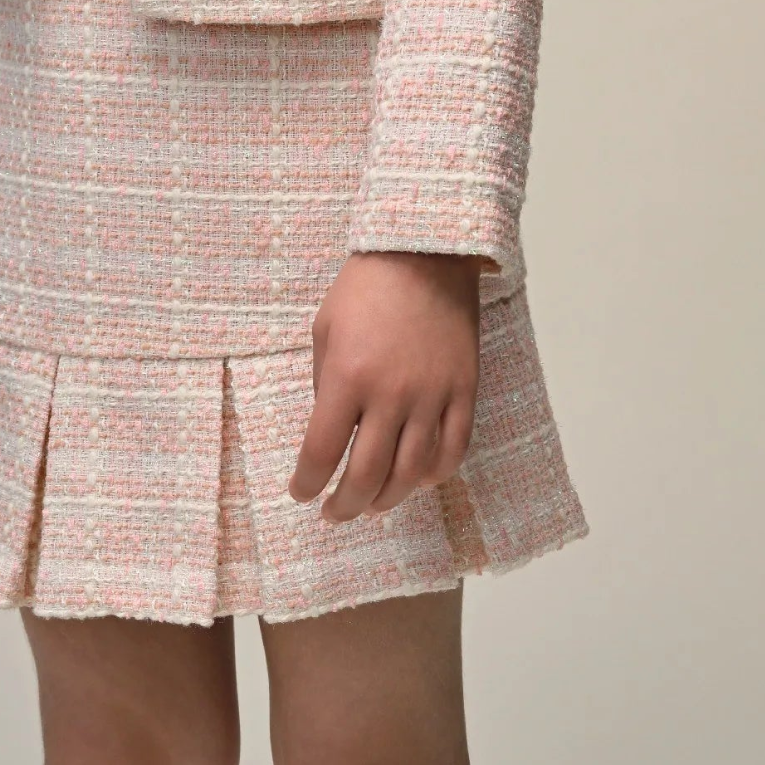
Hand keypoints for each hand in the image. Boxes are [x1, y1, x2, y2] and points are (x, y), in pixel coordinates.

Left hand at [290, 252, 483, 520]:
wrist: (425, 252)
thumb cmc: (367, 286)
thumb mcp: (326, 330)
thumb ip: (326, 385)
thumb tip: (330, 432)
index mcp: (348, 377)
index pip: (322, 452)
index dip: (307, 482)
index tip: (301, 492)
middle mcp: (391, 394)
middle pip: (367, 475)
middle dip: (345, 505)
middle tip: (334, 512)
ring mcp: (432, 395)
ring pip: (412, 472)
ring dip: (388, 499)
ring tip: (372, 504)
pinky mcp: (463, 390)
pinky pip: (453, 449)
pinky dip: (434, 476)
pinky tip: (416, 481)